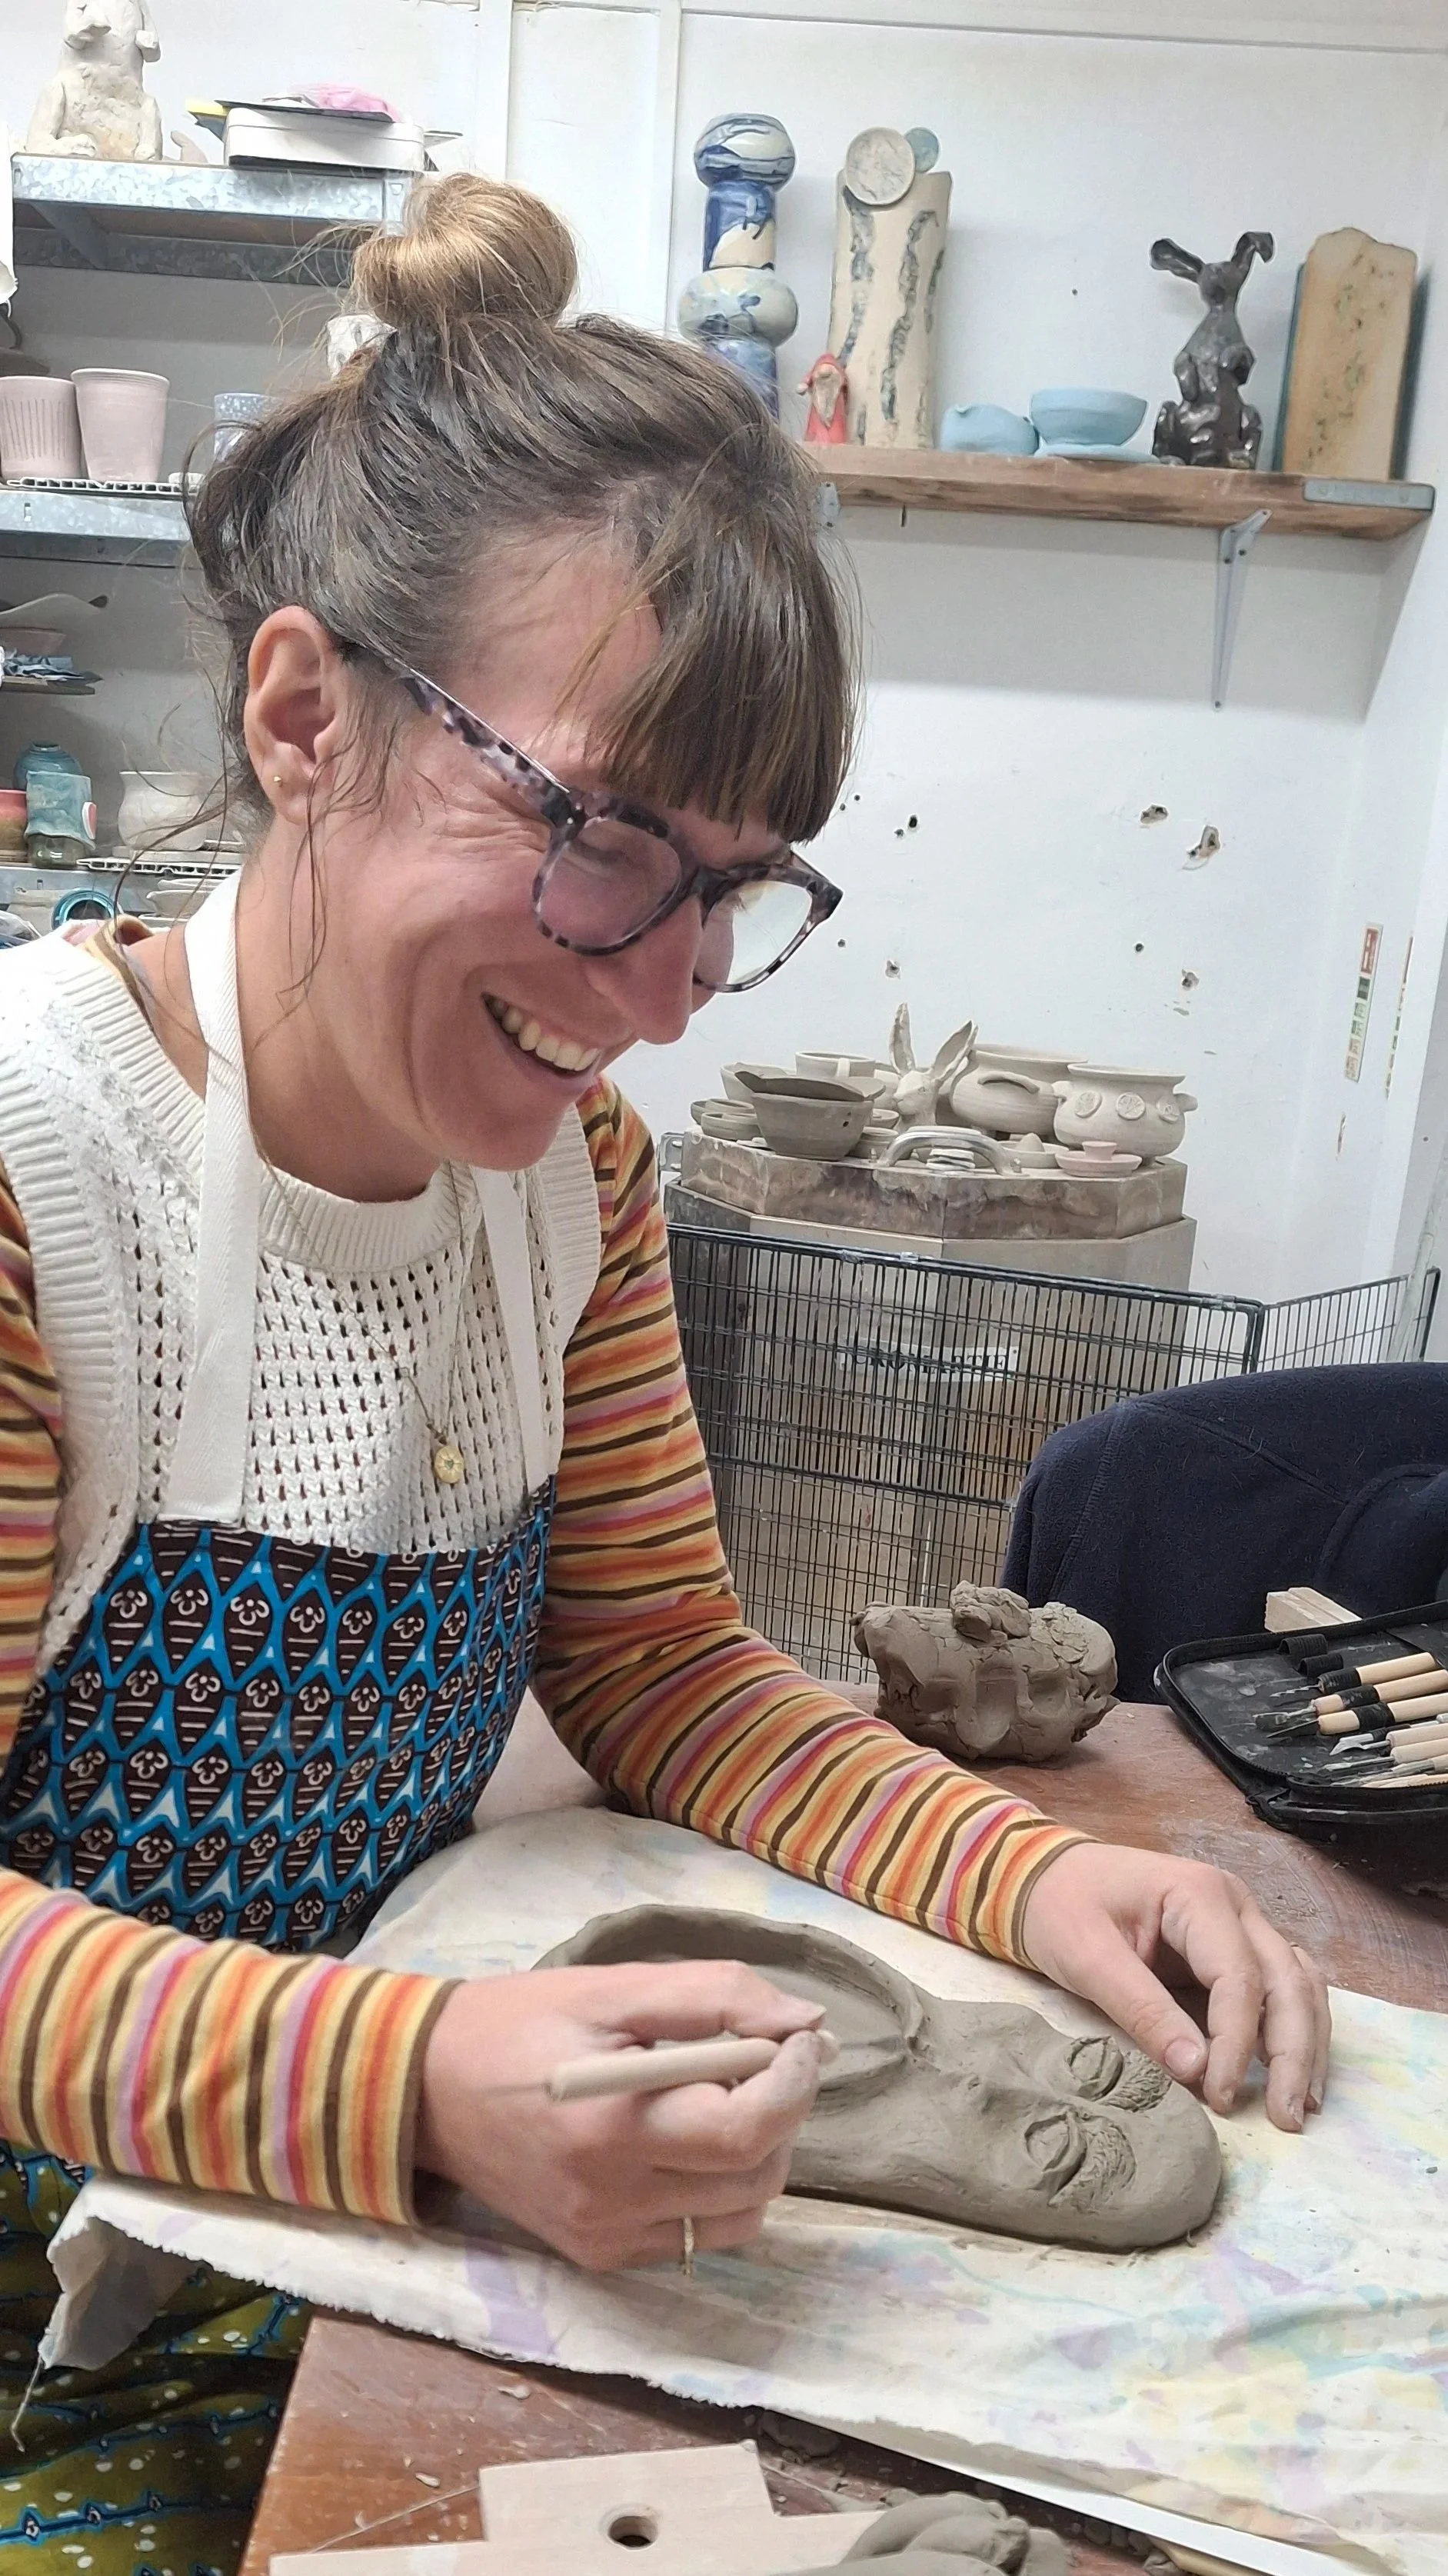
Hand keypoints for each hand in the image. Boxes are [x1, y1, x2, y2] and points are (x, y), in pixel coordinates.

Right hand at [414, 1961, 827, 2271]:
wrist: (422, 2089)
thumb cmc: (517, 2022)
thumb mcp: (611, 1988)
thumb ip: (714, 1997)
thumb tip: (805, 2020)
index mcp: (613, 2127)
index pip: (748, 2129)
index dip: (795, 2081)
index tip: (800, 2037)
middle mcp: (611, 2200)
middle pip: (756, 2176)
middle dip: (782, 2111)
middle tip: (758, 2058)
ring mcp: (604, 2237)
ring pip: (739, 2214)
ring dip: (756, 2154)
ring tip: (721, 2099)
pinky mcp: (598, 2256)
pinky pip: (695, 2236)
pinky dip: (716, 2190)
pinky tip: (684, 2142)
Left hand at [1019, 1841, 1329, 2131]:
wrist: (1044, 1876)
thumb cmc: (1060, 1908)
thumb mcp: (1088, 1958)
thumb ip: (1142, 2011)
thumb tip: (1196, 2072)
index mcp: (1199, 1895)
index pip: (1239, 1978)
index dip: (1235, 2044)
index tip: (1218, 2098)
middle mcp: (1235, 1905)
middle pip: (1287, 1981)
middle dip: (1292, 2053)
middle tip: (1285, 2118)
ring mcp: (1241, 1924)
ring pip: (1298, 1983)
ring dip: (1305, 2044)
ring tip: (1300, 2106)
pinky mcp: (1234, 1949)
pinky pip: (1281, 1987)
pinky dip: (1292, 2029)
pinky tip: (1291, 2073)